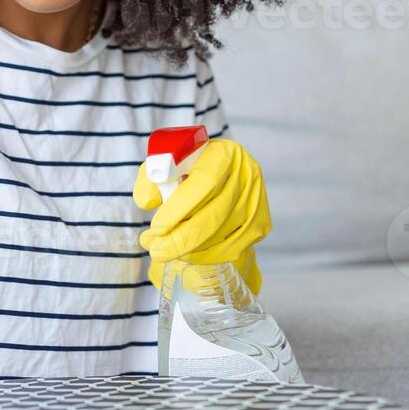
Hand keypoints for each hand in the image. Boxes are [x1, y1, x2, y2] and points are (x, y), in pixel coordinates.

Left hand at [133, 138, 270, 294]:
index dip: (180, 207)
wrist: (222, 182)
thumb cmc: (189, 171)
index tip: (157, 227)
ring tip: (163, 251)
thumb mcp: (167, 166)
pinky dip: (206, 255)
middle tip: (156, 250)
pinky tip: (187, 254)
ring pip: (222, 235)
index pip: (205, 182)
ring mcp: (257, 201)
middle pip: (214, 214)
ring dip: (190, 250)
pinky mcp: (261, 224)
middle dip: (181, 237)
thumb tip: (147, 202)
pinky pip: (232, 248)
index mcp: (224, 154)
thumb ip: (151, 179)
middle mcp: (247, 175)